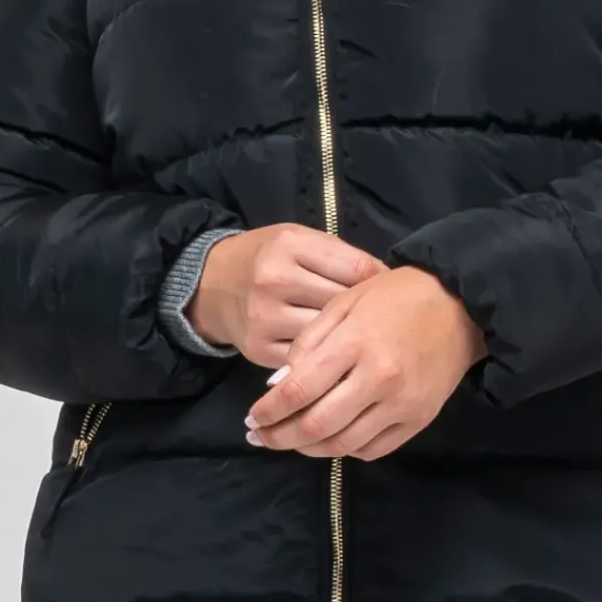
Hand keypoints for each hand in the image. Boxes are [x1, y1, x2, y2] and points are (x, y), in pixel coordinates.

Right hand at [188, 224, 386, 367]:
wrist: (210, 285)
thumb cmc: (265, 257)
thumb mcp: (298, 239)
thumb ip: (339, 256)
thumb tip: (388, 282)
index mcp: (289, 245)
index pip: (355, 267)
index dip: (381, 281)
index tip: (391, 291)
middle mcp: (274, 281)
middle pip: (342, 303)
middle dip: (367, 312)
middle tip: (382, 319)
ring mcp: (265, 318)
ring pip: (327, 336)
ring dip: (348, 341)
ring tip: (362, 339)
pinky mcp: (259, 350)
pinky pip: (306, 361)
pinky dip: (324, 361)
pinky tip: (336, 358)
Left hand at [244, 266, 487, 461]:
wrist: (459, 306)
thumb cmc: (396, 296)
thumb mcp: (345, 302)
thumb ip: (309, 342)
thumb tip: (278, 385)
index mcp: (356, 343)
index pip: (298, 389)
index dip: (269, 410)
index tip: (251, 417)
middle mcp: (379, 379)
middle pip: (316, 425)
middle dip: (280, 437)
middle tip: (261, 437)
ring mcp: (402, 404)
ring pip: (342, 444)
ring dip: (308, 449)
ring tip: (290, 442)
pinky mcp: (419, 419)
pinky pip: (372, 449)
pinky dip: (345, 450)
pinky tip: (329, 440)